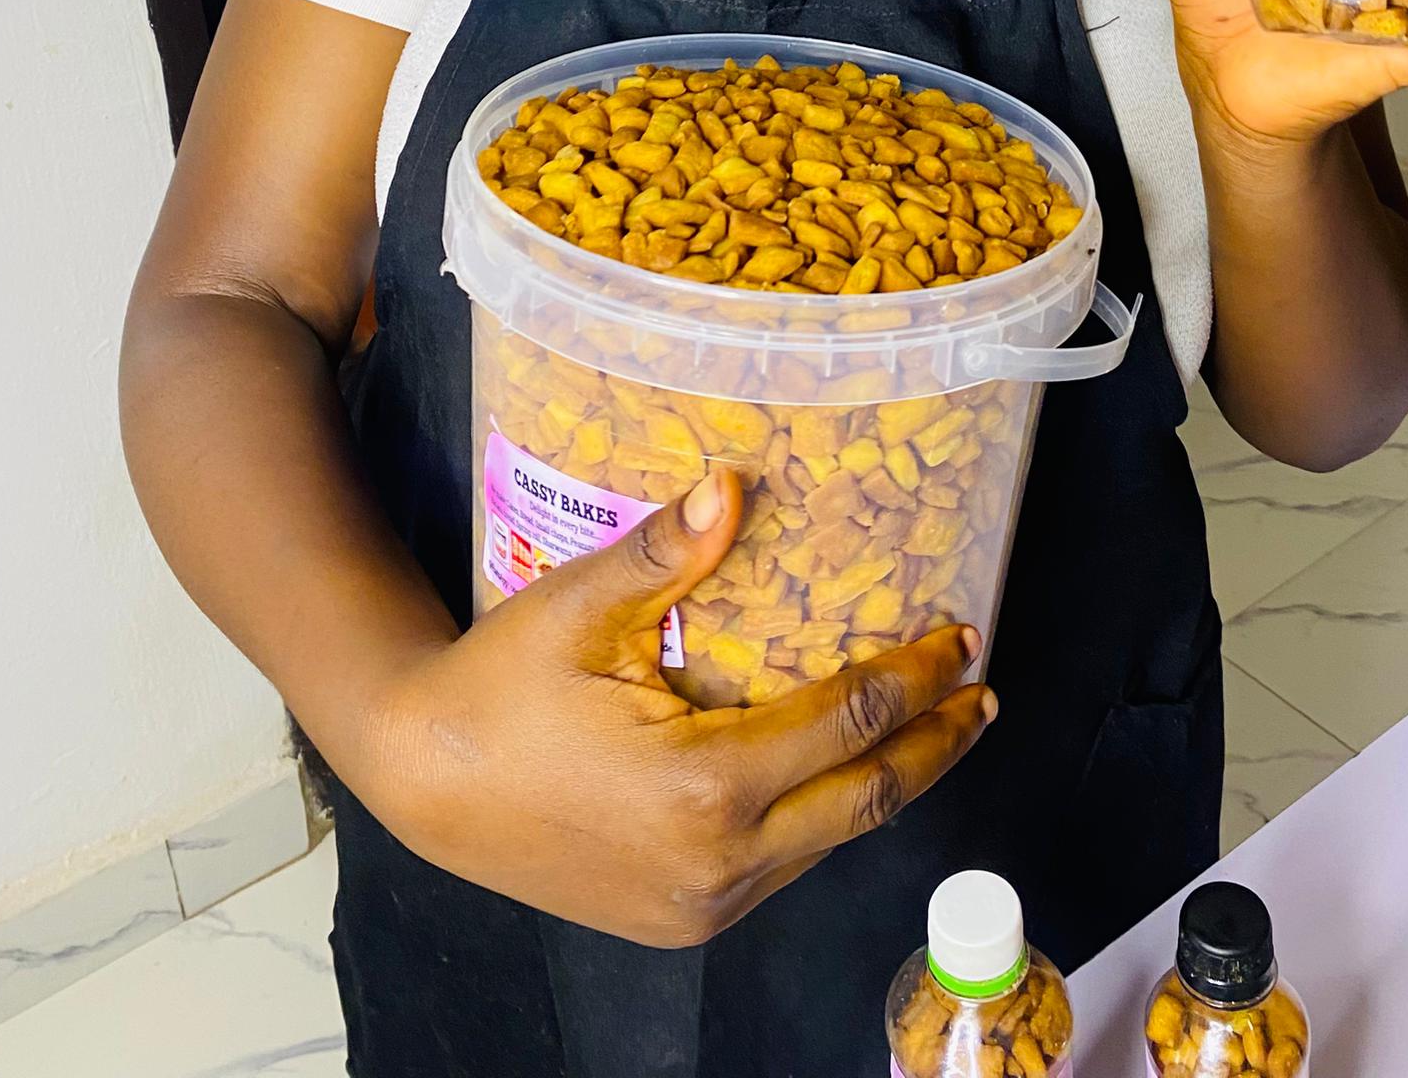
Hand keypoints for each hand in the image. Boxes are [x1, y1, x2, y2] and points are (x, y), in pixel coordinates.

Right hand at [366, 469, 993, 946]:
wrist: (426, 783)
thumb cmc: (500, 687)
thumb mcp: (580, 606)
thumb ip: (665, 553)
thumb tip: (734, 489)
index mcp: (705, 788)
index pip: (849, 724)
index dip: (916, 678)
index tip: (961, 636)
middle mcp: (720, 864)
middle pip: (867, 799)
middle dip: (938, 742)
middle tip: (981, 691)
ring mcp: (705, 905)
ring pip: (831, 841)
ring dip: (889, 781)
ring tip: (935, 727)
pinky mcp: (686, 919)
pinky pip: (786, 865)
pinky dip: (829, 812)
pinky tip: (843, 769)